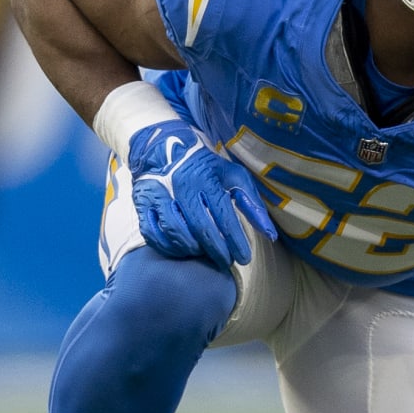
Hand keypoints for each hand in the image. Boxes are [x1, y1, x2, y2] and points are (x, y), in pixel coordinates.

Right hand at [127, 120, 276, 270]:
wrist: (163, 150)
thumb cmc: (204, 168)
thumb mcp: (232, 176)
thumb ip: (251, 203)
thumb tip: (270, 234)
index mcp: (206, 178)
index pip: (224, 215)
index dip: (235, 240)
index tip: (244, 258)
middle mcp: (181, 186)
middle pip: (201, 228)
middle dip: (217, 250)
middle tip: (227, 262)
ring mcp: (159, 195)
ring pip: (177, 233)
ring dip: (194, 250)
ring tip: (206, 255)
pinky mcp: (143, 203)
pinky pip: (154, 234)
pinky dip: (169, 247)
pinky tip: (183, 251)